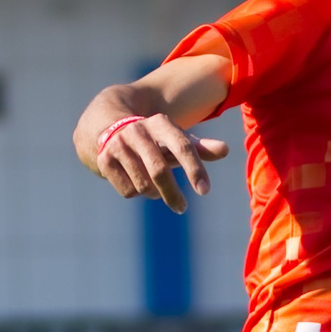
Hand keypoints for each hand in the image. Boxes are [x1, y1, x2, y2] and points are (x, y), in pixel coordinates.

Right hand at [95, 114, 230, 213]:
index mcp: (160, 124)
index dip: (194, 169)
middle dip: (172, 194)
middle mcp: (138, 132)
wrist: (109, 128)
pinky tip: (136, 182)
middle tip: (182, 207)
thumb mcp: (175, 139)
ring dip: (153, 193)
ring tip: (155, 188)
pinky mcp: (104, 161)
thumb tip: (225, 150)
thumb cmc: (154, 139)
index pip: (182, 147)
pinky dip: (136, 193)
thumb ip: (200, 147)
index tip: (205, 191)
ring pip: (143, 184)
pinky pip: (128, 191)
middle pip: (159, 171)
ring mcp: (119, 146)